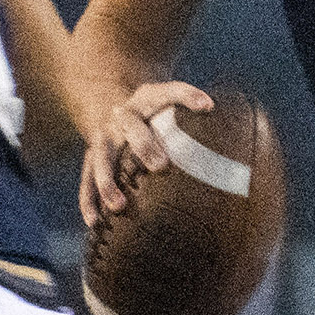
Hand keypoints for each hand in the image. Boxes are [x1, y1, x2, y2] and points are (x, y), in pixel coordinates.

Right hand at [78, 80, 213, 224]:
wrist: (112, 108)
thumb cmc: (156, 115)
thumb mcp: (172, 105)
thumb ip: (197, 113)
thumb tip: (229, 134)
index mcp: (147, 99)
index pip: (170, 92)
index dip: (188, 96)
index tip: (207, 106)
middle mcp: (122, 116)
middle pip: (132, 126)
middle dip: (145, 146)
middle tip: (161, 166)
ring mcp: (102, 138)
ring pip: (101, 159)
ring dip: (109, 182)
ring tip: (119, 206)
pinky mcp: (90, 159)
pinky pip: (86, 181)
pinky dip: (89, 202)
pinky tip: (94, 223)